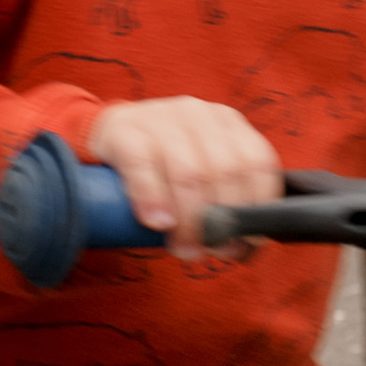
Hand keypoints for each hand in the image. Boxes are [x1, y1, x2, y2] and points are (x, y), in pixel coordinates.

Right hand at [85, 94, 282, 253]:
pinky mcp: (124, 128)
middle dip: (220, 220)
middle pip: (224, 170)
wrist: (107, 139)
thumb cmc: (162, 168)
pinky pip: (143, 165)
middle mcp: (198, 113)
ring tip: (185, 249)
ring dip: (190, 220)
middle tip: (208, 251)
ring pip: (188, 172)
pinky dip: (153, 199)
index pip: (258, 162)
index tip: (246, 241)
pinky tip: (157, 223)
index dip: (257, 206)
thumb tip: (244, 248)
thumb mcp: (199, 177)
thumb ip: (224, 204)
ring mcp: (161, 117)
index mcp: (227, 123)